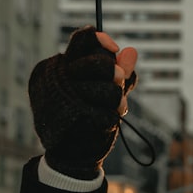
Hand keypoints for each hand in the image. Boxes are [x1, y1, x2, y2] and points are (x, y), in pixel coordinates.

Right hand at [28, 26, 138, 178]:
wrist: (70, 153)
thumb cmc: (84, 115)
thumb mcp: (101, 89)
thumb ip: (116, 70)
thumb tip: (131, 51)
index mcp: (61, 68)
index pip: (81, 40)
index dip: (100, 40)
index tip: (114, 48)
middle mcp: (60, 80)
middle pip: (100, 63)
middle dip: (116, 73)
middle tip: (119, 79)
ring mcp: (69, 99)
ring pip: (111, 88)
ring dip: (118, 97)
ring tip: (116, 105)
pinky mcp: (80, 119)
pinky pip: (111, 110)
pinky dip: (115, 113)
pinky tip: (111, 117)